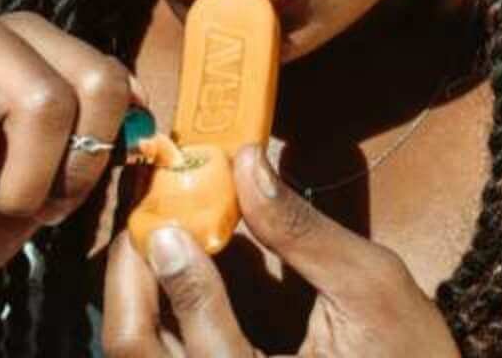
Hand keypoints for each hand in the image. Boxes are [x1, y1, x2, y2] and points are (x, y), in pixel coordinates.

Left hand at [103, 145, 459, 356]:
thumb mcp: (371, 287)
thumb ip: (301, 230)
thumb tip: (245, 163)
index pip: (200, 343)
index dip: (178, 271)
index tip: (171, 217)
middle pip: (138, 353)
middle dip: (130, 278)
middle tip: (144, 219)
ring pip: (139, 356)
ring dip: (136, 293)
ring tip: (154, 237)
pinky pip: (166, 356)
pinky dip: (157, 314)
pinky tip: (174, 271)